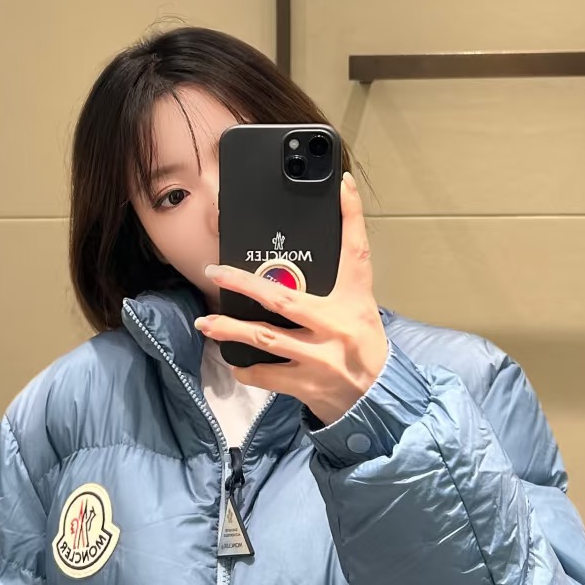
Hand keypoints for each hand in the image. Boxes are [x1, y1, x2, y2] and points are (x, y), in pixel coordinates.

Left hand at [194, 170, 389, 427]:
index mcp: (353, 302)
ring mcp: (318, 358)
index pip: (356, 253)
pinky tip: (232, 361)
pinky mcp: (305, 385)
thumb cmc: (365, 349)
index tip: (342, 183)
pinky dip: (246, 368)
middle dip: (243, 284)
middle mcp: (335, 327)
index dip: (351, 216)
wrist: (380, 401)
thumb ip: (336, 287)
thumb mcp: (360, 311)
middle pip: (282, 299)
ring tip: (205, 322)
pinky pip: (265, 375)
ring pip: (264, 338)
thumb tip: (296, 264)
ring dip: (230, 329)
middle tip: (213, 272)